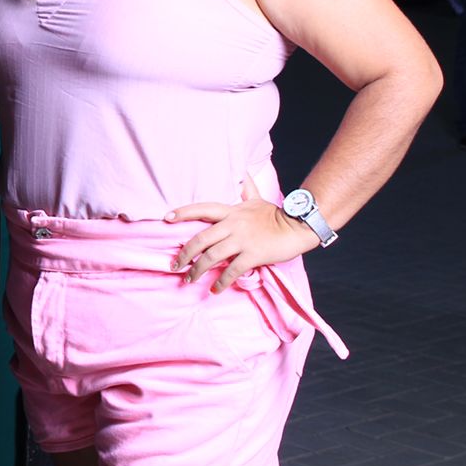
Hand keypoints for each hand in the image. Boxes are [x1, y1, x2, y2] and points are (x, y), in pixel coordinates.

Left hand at [165, 179, 317, 292]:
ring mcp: (242, 240)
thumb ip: (248, 190)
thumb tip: (245, 175)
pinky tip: (215, 289)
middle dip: (185, 253)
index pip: (202, 208)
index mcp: (231, 211)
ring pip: (212, 256)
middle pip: (201, 239)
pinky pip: (232, 270)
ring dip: (198, 270)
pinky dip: (221, 281)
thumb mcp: (259, 199)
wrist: (298, 226)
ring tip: (189, 279)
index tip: (166, 218)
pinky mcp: (253, 255)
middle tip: (174, 265)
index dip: (183, 212)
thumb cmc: (277, 214)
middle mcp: (233, 225)